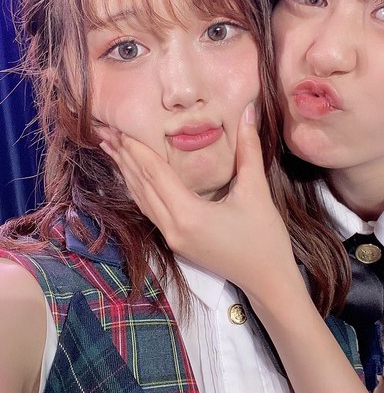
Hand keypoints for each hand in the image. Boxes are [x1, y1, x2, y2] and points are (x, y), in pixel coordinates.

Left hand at [98, 104, 300, 300]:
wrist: (268, 280)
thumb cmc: (264, 237)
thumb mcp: (256, 191)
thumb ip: (248, 149)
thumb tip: (247, 111)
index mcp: (188, 215)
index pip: (155, 174)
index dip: (137, 149)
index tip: (120, 126)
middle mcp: (172, 228)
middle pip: (141, 186)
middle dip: (124, 156)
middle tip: (105, 130)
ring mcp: (172, 238)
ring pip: (141, 200)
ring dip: (126, 172)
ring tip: (111, 147)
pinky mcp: (176, 242)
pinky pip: (149, 210)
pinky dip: (137, 189)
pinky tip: (132, 177)